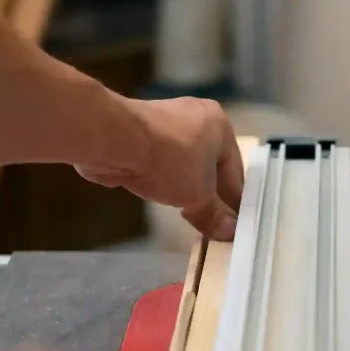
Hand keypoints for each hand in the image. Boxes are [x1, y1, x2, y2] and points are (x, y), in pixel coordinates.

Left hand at [76, 97, 244, 240]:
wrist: (114, 141)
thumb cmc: (167, 161)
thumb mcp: (197, 196)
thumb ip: (214, 215)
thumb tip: (229, 232)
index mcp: (219, 125)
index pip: (235, 172)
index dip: (235, 202)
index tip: (234, 226)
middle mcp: (196, 118)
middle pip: (210, 167)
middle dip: (210, 196)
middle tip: (213, 225)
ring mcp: (166, 123)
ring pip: (185, 166)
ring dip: (186, 189)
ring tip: (190, 216)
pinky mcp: (140, 135)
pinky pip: (161, 164)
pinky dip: (165, 181)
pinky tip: (164, 198)